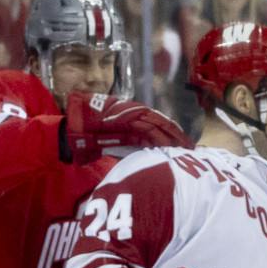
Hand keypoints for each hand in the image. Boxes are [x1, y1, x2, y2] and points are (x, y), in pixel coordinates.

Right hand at [60, 94, 189, 163]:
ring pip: (160, 125)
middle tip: (191, 148)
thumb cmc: (91, 136)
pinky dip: (160, 138)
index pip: (159, 123)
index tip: (182, 144)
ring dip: (174, 137)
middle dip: (178, 136)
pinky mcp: (129, 118)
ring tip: (185, 149)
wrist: (75, 129)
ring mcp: (133, 113)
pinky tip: (171, 146)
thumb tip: (144, 155)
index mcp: (134, 115)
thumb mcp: (114, 140)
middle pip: (164, 123)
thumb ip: (129, 144)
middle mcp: (136, 112)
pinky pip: (149, 129)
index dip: (172, 133)